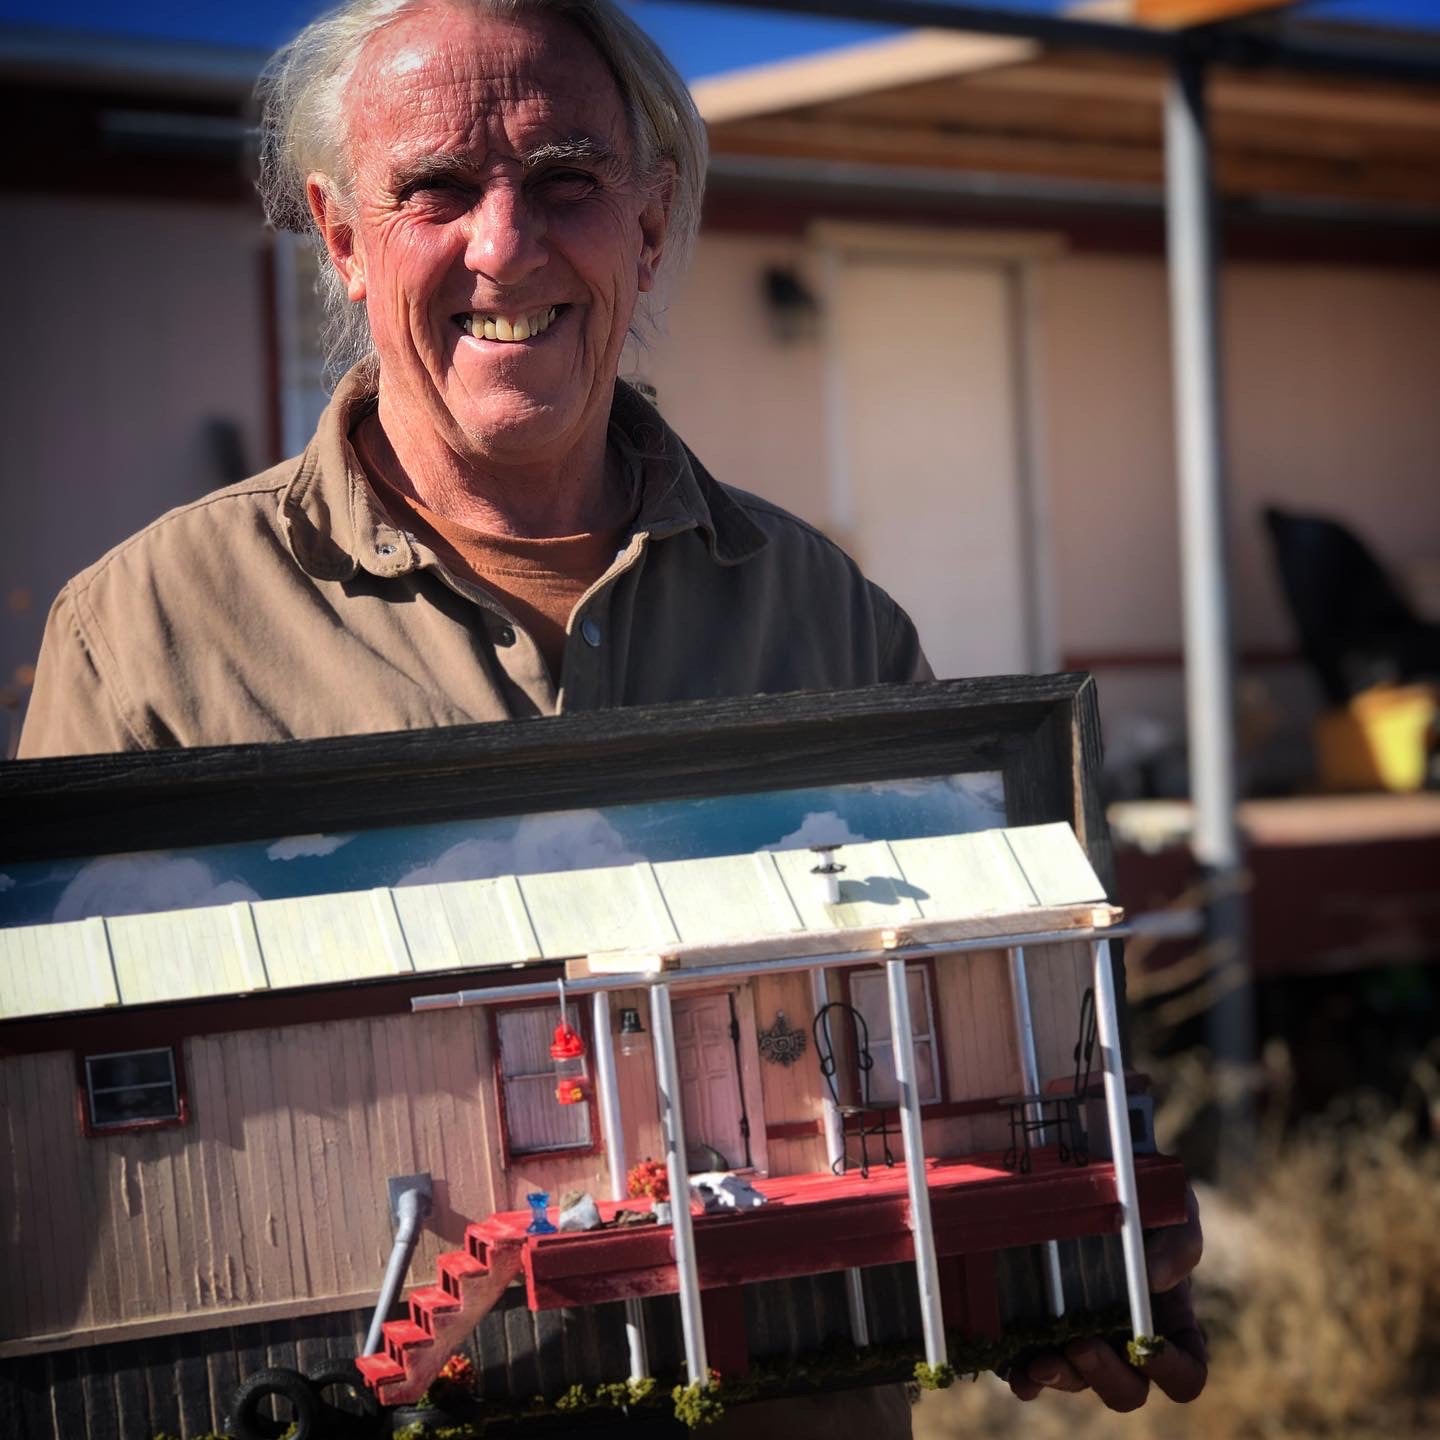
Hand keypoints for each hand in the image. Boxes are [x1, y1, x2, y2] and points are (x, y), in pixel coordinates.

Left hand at [1008, 1186, 1206, 1410]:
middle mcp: (1123, 1337)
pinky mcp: (1038, 1326)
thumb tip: (1157, 1279)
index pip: (1185, 1373)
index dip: (1171, 1371)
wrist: (1080, 1162)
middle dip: (1105, 1377)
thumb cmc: (1135, 1188)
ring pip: (1077, 1382)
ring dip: (1063, 1378)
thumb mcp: (1170, 1202)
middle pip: (1127, 1390)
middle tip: (1081, 1345)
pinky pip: (1032, 1368)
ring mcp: (1079, 1335)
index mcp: (1165, 1320)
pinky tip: (1016, 1372)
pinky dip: (1026, 1377)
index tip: (1147, 1348)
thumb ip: (1180, 1239)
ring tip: (1041, 1361)